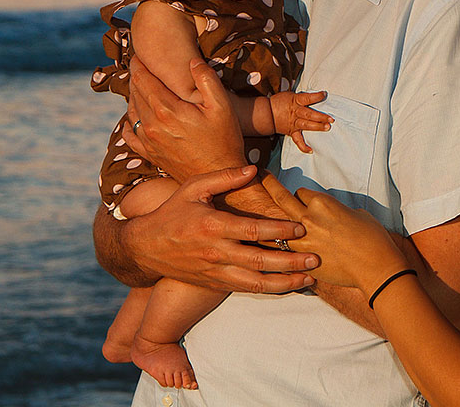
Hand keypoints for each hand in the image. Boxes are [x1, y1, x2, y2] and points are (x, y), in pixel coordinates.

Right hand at [123, 166, 318, 292]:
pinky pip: (245, 290)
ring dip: (285, 282)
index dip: (279, 230)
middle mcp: (215, 252)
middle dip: (291, 261)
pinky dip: (269, 290)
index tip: (301, 228)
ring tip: (309, 279)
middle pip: (260, 260)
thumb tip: (253, 170)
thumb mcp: (193, 187)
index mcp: (213, 226)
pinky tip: (288, 286)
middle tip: (315, 258)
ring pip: (255, 282)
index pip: (253, 230)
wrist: (144, 248)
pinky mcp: (214, 284)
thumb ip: (224, 177)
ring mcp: (214, 271)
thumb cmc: (173, 212)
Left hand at [125, 57, 246, 181]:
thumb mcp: (222, 106)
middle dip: (136, 77)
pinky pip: (129, 135)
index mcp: (167, 110)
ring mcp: (148, 141)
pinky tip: (132, 118)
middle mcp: (151, 125)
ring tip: (140, 86)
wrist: (218, 176)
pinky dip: (128, 122)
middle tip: (139, 65)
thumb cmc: (224, 140)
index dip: (139, 65)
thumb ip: (206, 79)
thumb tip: (191, 61)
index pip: (143, 80)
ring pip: (131, 112)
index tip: (139, 55)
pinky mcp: (150, 154)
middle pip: (135, 94)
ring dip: (133, 97)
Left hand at [260, 174, 407, 295]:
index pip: (301, 192)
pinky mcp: (301, 262)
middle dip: (268, 186)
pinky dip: (274, 250)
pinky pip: (281, 253)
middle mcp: (307, 219)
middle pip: (280, 199)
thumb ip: (337, 210)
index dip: (300, 196)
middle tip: (259, 178)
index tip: (299, 198)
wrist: (376, 267)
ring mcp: (301, 242)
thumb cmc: (373, 237)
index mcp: (322, 202)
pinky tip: (262, 251)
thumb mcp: (357, 214)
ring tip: (249, 219)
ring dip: (265, 225)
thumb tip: (332, 213)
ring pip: (273, 228)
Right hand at [270, 90, 332, 153]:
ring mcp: (293, 123)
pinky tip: (311, 150)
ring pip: (306, 125)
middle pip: (309, 114)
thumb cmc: (279, 102)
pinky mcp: (291, 131)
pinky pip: (297, 140)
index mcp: (295, 101)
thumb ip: (302, 96)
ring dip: (317, 127)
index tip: (324, 94)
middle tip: (331, 119)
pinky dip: (303, 146)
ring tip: (327, 127)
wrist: (266, 113)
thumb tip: (316, 95)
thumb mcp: (290, 95)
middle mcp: (295, 112)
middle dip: (320, 117)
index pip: (307, 98)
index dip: (316, 96)